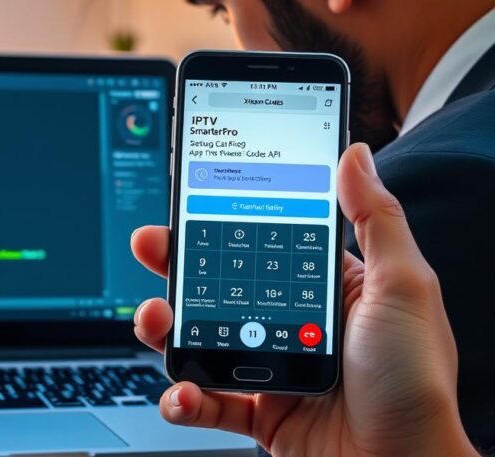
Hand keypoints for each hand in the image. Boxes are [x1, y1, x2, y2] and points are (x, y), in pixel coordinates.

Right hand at [131, 143, 477, 456]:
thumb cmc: (417, 384)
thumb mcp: (405, 289)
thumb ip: (376, 219)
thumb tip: (354, 155)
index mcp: (329, 289)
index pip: (265, 241)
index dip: (223, 220)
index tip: (190, 201)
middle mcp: (296, 324)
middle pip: (221, 284)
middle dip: (178, 266)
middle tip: (151, 247)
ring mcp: (272, 369)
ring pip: (202, 337)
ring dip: (168, 328)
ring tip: (156, 322)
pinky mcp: (259, 414)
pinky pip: (207, 401)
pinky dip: (183, 398)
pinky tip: (182, 391)